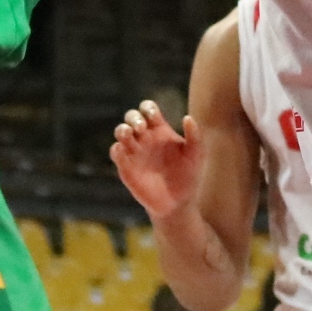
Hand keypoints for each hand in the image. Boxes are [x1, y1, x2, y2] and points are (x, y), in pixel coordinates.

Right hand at [108, 98, 202, 220]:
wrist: (178, 202)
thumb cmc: (188, 176)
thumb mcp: (196, 155)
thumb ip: (194, 136)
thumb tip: (188, 117)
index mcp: (160, 130)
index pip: (149, 109)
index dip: (148, 108)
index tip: (154, 116)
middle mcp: (145, 138)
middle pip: (132, 117)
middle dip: (133, 117)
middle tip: (142, 127)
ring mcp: (134, 152)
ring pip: (121, 132)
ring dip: (122, 129)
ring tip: (130, 133)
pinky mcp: (126, 167)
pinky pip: (115, 152)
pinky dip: (116, 148)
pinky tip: (123, 150)